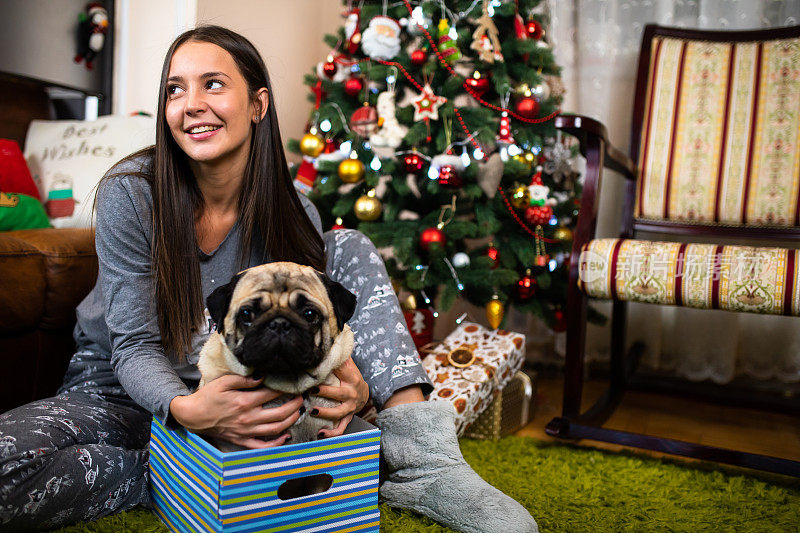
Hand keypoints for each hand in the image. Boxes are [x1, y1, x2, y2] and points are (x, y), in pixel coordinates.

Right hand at [169, 374, 303, 448]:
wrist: (193, 416)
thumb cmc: (208, 397)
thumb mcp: (223, 382)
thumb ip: (244, 379)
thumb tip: (262, 376)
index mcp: (244, 402)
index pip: (272, 394)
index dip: (285, 388)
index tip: (294, 383)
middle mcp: (248, 418)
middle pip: (280, 413)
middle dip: (294, 404)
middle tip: (301, 398)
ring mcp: (246, 431)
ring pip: (276, 429)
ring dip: (291, 420)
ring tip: (299, 412)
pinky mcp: (242, 441)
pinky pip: (263, 446)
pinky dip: (277, 443)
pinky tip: (286, 436)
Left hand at [312, 357, 368, 438]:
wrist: (363, 393)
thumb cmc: (350, 377)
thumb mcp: (347, 364)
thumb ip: (338, 356)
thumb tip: (327, 341)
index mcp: (351, 378)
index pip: (343, 371)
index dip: (334, 368)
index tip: (319, 366)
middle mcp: (352, 394)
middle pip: (339, 394)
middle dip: (325, 392)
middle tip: (311, 390)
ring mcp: (350, 407)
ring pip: (339, 413)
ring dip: (326, 413)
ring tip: (313, 411)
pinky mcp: (347, 418)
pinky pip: (341, 428)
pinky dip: (332, 433)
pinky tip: (321, 434)